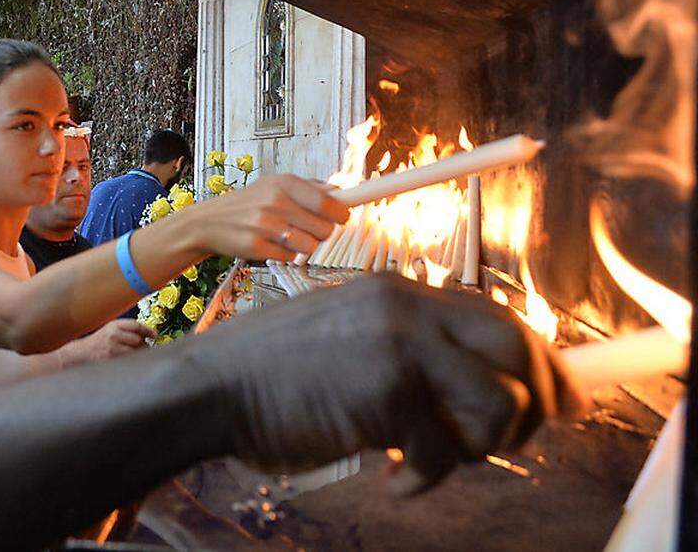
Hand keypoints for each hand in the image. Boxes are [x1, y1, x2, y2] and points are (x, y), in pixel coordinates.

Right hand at [69, 319, 154, 363]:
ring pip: (135, 351)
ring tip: (133, 354)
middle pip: (138, 340)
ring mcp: (112, 348)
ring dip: (138, 353)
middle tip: (143, 347)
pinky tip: (129, 360)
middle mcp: (113, 334)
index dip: (147, 330)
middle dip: (143, 344)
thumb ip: (127, 330)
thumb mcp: (111, 329)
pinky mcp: (112, 359)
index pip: (135, 325)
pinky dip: (132, 360)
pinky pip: (129, 360)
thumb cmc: (100, 341)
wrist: (83, 352)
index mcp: (114, 325)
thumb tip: (147, 335)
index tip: (154, 335)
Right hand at [172, 174, 348, 261]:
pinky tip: (272, 246)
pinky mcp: (256, 247)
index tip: (343, 217)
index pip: (330, 202)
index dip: (342, 214)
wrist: (207, 222)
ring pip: (310, 247)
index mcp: (284, 183)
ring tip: (287, 237)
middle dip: (321, 233)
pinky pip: (289, 258)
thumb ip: (309, 187)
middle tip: (306, 228)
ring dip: (304, 246)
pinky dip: (285, 256)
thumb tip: (341, 191)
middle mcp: (275, 202)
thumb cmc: (246, 204)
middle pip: (325, 229)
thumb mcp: (274, 185)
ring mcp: (265, 226)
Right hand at [182, 274, 583, 494]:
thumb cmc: (272, 375)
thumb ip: (411, 350)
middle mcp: (408, 307)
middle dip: (535, 405)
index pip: (500, 317)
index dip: (540, 362)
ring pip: (501, 404)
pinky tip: (392, 483)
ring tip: (432, 461)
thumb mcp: (350, 340)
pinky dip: (425, 481)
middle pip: (520, 350)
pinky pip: (445, 452)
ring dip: (478, 449)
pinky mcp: (388, 394)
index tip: (562, 400)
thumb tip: (485, 389)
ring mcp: (400, 347)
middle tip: (512, 442)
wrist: (211, 386)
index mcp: (399, 291)